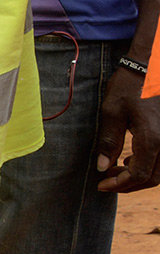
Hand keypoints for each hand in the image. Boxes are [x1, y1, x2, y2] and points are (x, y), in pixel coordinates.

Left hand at [97, 65, 159, 192]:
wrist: (152, 67)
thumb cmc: (130, 86)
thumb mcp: (112, 111)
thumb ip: (108, 141)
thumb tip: (102, 167)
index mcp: (152, 139)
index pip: (139, 175)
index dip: (119, 184)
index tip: (101, 185)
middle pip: (153, 178)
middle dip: (128, 185)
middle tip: (106, 182)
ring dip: (139, 177)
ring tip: (116, 171)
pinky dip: (148, 166)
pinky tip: (130, 161)